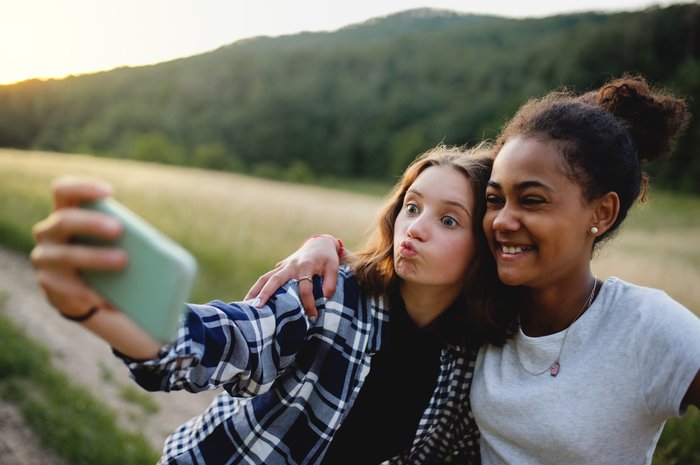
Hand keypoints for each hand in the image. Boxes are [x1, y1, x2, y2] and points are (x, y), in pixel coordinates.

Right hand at [30, 177, 125, 318]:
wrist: (77, 291)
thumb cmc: (100, 254)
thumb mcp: (106, 240)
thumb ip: (117, 234)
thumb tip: (148, 243)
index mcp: (64, 213)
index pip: (63, 190)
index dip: (83, 188)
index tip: (109, 192)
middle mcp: (48, 232)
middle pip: (64, 220)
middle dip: (91, 223)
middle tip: (118, 229)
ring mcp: (44, 258)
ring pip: (66, 255)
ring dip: (95, 257)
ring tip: (122, 260)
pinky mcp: (48, 284)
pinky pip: (69, 287)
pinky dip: (92, 291)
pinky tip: (110, 296)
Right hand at [245, 235, 340, 321]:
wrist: (319, 244)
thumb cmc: (327, 258)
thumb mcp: (334, 268)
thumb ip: (331, 284)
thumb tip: (323, 299)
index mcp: (306, 266)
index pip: (305, 288)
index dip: (309, 304)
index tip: (312, 318)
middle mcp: (291, 266)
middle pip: (275, 279)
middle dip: (266, 294)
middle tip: (257, 307)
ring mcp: (283, 266)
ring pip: (265, 278)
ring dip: (255, 290)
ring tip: (246, 304)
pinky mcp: (279, 268)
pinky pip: (267, 278)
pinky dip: (259, 288)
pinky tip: (252, 300)